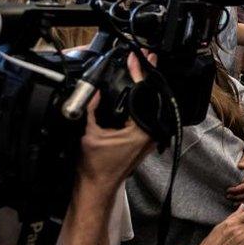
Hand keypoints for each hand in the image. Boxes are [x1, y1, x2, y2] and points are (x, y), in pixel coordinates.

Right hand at [77, 51, 156, 188]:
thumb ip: (92, 109)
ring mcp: (150, 138)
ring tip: (144, 68)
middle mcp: (150, 134)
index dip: (138, 74)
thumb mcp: (90, 133)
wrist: (97, 187)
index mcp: (141, 131)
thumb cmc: (95, 167)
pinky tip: (140, 90)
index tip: (135, 59)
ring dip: (147, 88)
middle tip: (146, 57)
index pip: (143, 95)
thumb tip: (94, 90)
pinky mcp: (145, 140)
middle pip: (153, 98)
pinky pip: (148, 115)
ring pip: (153, 106)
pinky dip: (144, 101)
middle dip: (148, 77)